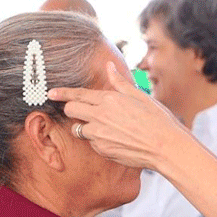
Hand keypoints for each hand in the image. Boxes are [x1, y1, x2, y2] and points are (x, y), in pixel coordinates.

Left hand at [48, 62, 186, 169]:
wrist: (165, 147)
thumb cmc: (157, 120)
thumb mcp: (140, 96)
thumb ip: (120, 82)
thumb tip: (109, 66)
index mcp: (110, 99)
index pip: (78, 94)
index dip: (62, 93)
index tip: (51, 93)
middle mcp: (100, 116)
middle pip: (71, 110)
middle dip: (72, 108)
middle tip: (80, 110)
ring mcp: (99, 134)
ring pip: (79, 129)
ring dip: (86, 126)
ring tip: (105, 128)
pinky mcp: (101, 149)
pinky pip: (92, 143)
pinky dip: (98, 140)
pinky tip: (115, 139)